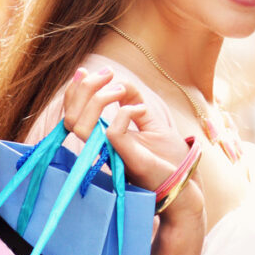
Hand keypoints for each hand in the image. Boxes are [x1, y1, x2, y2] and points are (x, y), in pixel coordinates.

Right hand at [61, 69, 193, 195]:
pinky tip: (141, 109)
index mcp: (101, 138)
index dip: (74, 91)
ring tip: (121, 90)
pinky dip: (126, 112)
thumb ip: (133, 102)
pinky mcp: (128, 158)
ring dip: (98, 99)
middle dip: (84, 89)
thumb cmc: (165, 157)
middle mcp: (101, 146)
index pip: (73, 114)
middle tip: (108, 74)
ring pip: (81, 126)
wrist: (183, 183)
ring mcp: (113, 153)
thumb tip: (121, 82)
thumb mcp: (148, 122)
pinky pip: (113, 132)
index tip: (86, 71)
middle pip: (71, 118)